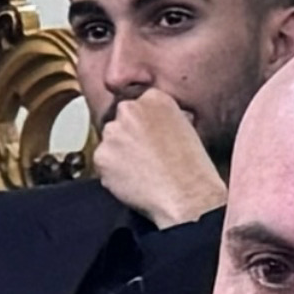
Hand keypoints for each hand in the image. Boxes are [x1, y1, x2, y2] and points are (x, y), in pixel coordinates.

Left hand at [83, 84, 228, 232]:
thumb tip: (154, 124)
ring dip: (119, 155)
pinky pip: (103, 164)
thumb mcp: (186, 129)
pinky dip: (112, 174)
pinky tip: (132, 182)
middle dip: (127, 138)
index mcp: (154, 98)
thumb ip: (164, 119)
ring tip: (141, 172)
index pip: (138, 107)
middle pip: (120, 122)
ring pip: (109, 143)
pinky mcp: (101, 156)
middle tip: (144, 157)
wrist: (185, 195)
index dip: (142, 127)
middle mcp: (129, 109)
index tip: (150, 140)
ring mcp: (113, 132)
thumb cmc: (193, 167)